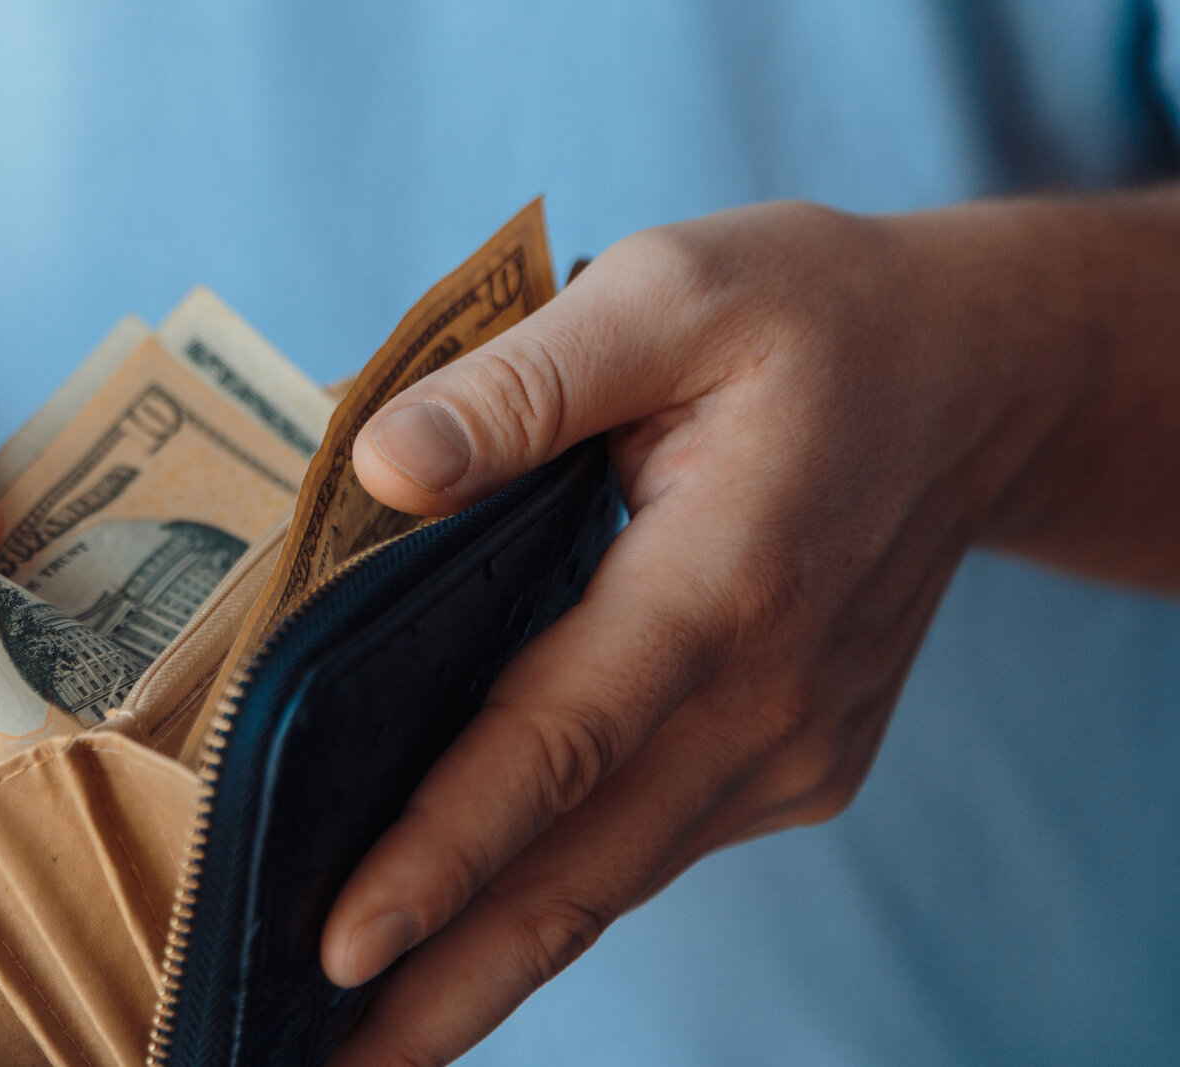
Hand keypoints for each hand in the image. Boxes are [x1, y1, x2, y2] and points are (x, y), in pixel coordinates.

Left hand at [321, 200, 1080, 1062]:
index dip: (443, 850)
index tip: (343, 948)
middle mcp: (766, 695)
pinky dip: (563, 890)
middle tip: (329, 1063)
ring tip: (373, 1034)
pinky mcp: (798, 762)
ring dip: (494, 964)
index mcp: (720, 578)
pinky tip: (478, 921)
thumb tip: (384, 466)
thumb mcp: (668, 292)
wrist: (976, 382)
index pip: (554, 741)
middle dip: (450, 982)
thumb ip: (522, 383)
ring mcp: (792, 746)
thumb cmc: (813, 320)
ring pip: (617, 878)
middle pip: (581, 870)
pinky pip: (657, 841)